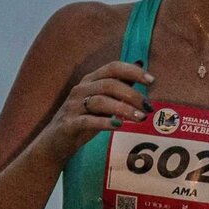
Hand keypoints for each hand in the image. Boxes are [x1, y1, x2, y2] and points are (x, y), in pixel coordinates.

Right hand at [36, 60, 155, 163]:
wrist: (55, 142)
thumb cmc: (84, 119)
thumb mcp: (103, 101)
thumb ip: (119, 85)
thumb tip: (139, 65)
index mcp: (90, 81)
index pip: (113, 68)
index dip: (133, 71)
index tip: (152, 81)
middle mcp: (81, 89)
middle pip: (109, 84)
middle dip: (132, 95)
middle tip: (148, 107)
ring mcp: (73, 106)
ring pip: (100, 102)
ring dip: (123, 109)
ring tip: (140, 118)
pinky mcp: (69, 124)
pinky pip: (87, 121)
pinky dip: (104, 122)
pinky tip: (118, 126)